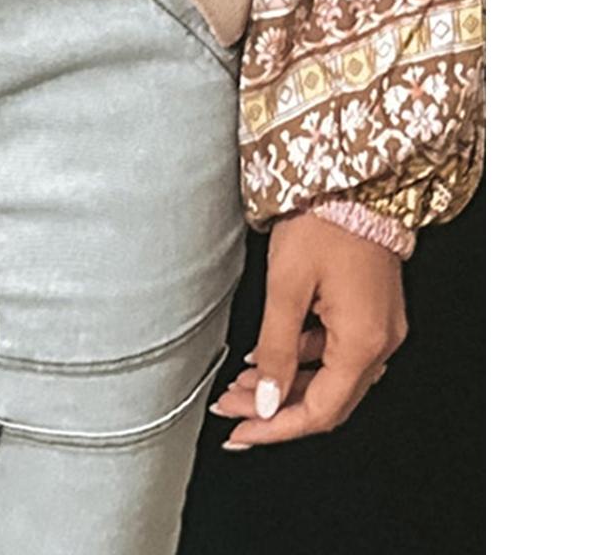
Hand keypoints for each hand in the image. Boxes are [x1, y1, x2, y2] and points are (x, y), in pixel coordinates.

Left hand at [208, 210, 408, 448]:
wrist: (354, 179)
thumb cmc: (324, 221)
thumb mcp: (287, 285)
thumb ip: (275, 347)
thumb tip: (265, 401)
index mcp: (363, 342)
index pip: (319, 411)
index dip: (276, 428)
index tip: (240, 433)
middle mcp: (380, 343)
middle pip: (327, 400)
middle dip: (274, 409)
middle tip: (231, 410)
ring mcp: (381, 328)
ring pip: (331, 378)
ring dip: (286, 383)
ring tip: (240, 382)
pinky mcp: (373, 312)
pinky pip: (338, 352)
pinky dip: (303, 358)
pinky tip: (269, 352)